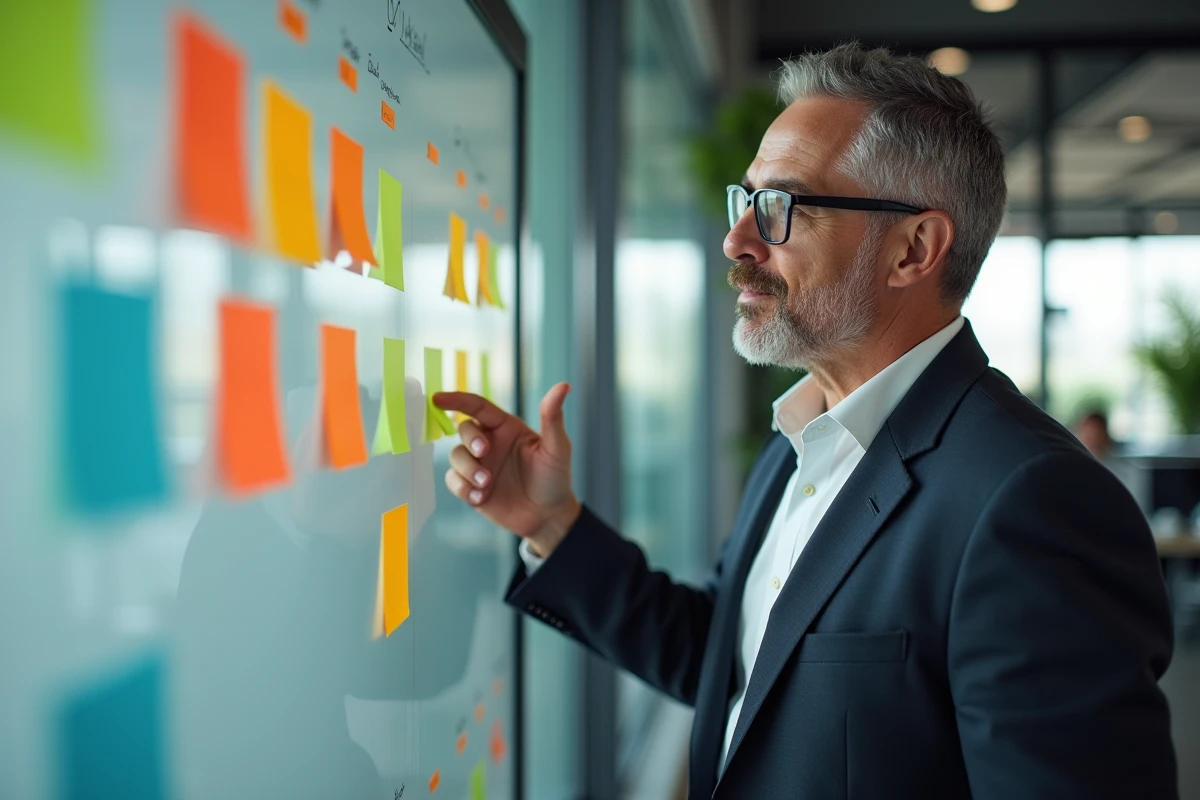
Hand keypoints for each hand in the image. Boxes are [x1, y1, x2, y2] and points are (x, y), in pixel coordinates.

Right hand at [433, 383, 580, 557]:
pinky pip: (453, 481)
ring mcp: (478, 465)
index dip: (457, 399)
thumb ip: (553, 418)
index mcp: (506, 427)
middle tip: (483, 452)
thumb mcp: (557, 447)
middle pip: (463, 429)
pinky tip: (481, 498)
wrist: (548, 516)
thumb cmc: (555, 478)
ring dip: (467, 469)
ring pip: (456, 456)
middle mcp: (489, 443)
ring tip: (486, 484)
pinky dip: (463, 488)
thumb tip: (564, 385)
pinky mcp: (471, 487)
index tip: (438, 399)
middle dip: (470, 439)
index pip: (478, 407)